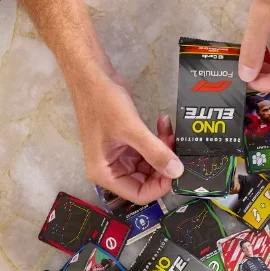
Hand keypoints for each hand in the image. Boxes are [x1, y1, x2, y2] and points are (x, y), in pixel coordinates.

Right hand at [72, 71, 180, 204]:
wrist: (92, 76)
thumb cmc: (103, 102)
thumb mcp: (131, 129)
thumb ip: (155, 152)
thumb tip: (177, 172)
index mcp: (105, 174)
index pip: (139, 195)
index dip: (160, 186)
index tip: (176, 169)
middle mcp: (111, 169)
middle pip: (146, 181)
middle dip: (163, 164)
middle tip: (173, 144)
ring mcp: (119, 157)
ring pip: (150, 165)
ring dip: (163, 150)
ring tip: (167, 130)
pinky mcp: (126, 144)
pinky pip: (148, 151)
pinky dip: (158, 140)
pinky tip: (162, 124)